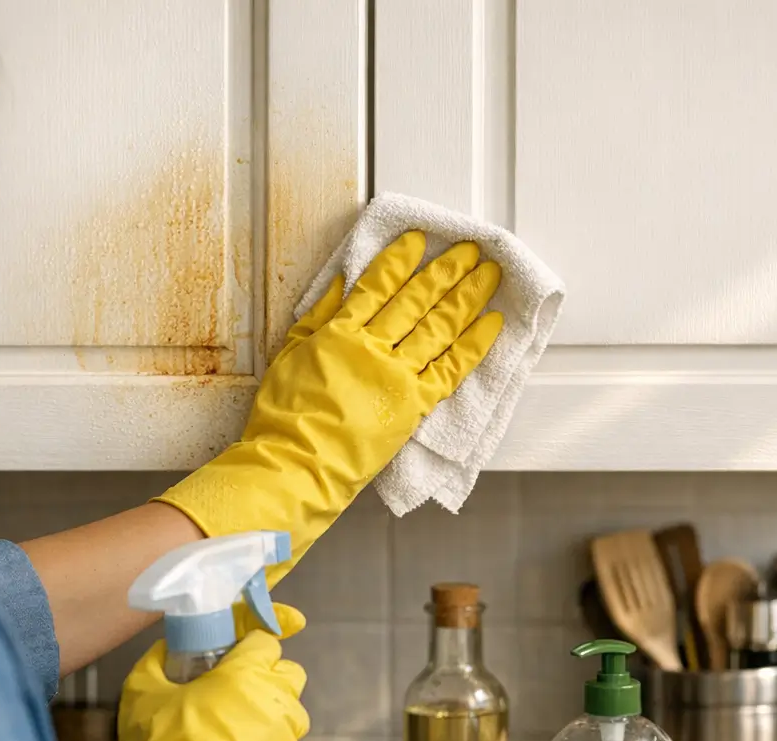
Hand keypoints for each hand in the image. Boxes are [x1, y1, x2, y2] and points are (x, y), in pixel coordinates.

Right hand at [111, 603, 320, 740]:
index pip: (266, 642)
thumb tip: (162, 647)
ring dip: (278, 719)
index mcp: (243, 672)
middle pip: (289, 673)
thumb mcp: (140, 694)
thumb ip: (155, 661)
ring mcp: (291, 734)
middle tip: (240, 700)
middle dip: (270, 680)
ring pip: (297, 714)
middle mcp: (275, 697)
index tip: (236, 661)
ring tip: (249, 740)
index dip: (251, 649)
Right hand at [156, 231, 502, 583]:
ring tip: (489, 275)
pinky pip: (452, 369)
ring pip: (440, 327)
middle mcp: (373, 347)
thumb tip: (339, 282)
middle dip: (445, 272)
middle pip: (416, 301)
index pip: (377, 286)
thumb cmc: (284, 417)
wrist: (298, 463)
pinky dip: (474, 345)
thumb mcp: (288, 356)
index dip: (400, 261)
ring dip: (467, 297)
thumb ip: (317, 318)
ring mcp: (398, 376)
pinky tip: (492, 323)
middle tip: (470, 249)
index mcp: (340, 332)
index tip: (420, 241)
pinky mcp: (415, 405)